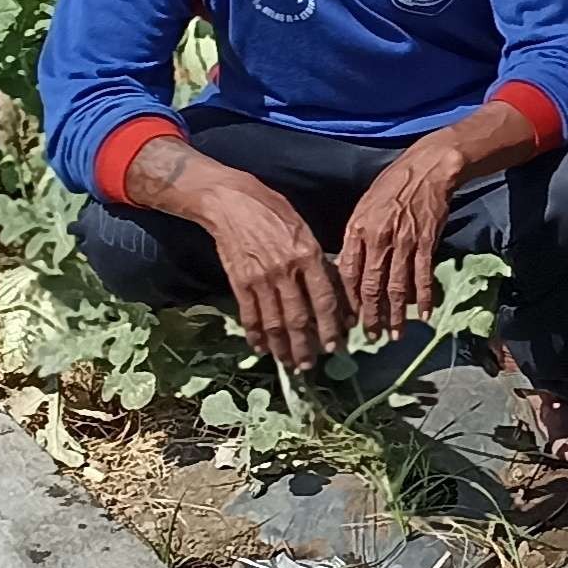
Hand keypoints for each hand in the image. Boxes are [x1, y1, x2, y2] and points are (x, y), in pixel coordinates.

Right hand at [200, 176, 344, 371]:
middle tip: (312, 364)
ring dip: (282, 347)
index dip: (331, 326)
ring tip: (290, 363)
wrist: (231, 202)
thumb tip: (332, 293)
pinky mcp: (239, 282)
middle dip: (306, 346)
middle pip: (298, 318)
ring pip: (273, 322)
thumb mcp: (305, 231)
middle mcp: (285, 270)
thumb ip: (317, 262)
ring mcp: (260, 278)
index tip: (336, 345)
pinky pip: (249, 315)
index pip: (324, 299)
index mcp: (308, 255)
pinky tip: (261, 348)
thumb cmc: (274, 212)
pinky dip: (255, 334)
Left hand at [337, 137, 458, 335]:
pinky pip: (424, 276)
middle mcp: (378, 239)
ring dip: (396, 314)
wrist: (427, 168)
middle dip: (371, 316)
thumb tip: (350, 270)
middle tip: (371, 337)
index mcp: (357, 230)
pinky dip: (425, 297)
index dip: (347, 300)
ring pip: (398, 286)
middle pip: (371, 286)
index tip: (348, 320)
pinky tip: (425, 314)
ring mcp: (404, 242)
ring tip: (395, 335)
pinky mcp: (427, 242)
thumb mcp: (363, 207)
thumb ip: (355, 238)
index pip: (347, 273)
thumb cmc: (391, 186)